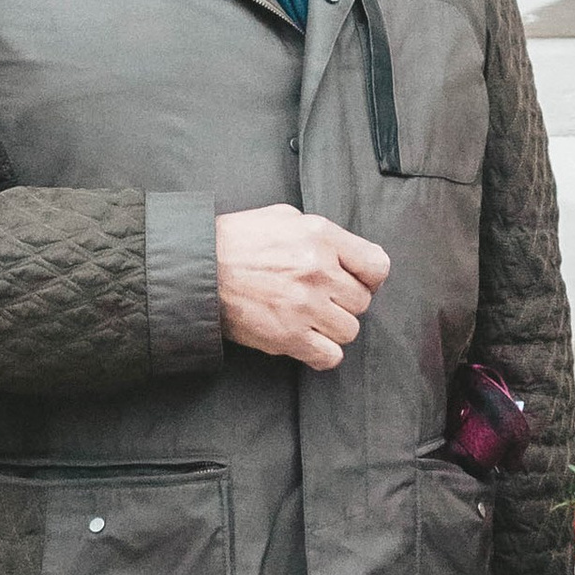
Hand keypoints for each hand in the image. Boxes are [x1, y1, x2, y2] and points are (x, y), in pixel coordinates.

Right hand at [214, 205, 389, 369]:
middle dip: (346, 302)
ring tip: (313, 320)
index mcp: (322, 237)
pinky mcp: (287, 337)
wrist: (197, 269)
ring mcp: (304, 306)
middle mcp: (319, 271)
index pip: (377, 265)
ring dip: (334, 328)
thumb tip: (343, 252)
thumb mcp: (285, 218)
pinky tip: (308, 342)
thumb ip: (320, 233)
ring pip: (349, 330)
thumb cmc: (237, 240)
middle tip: (325, 300)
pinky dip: (323, 353)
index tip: (357, 281)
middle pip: (362, 301)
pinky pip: (329, 356)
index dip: (370, 277)